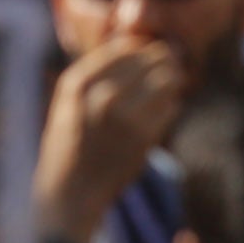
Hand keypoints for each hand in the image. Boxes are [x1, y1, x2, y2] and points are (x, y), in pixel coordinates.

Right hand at [32, 37, 184, 242]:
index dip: (142, 47)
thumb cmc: (70, 147)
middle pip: (150, 59)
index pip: (124, 47)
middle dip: (164, 59)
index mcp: (76, 83)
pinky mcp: (143, 139)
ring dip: (173, 80)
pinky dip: (172, 106)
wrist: (69, 196)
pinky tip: (166, 108)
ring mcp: (123, 118)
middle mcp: (99, 96)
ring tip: (174, 81)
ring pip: (166, 81)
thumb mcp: (69, 104)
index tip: (150, 51)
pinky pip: (171, 108)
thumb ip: (96, 76)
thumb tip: (137, 47)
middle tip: (172, 62)